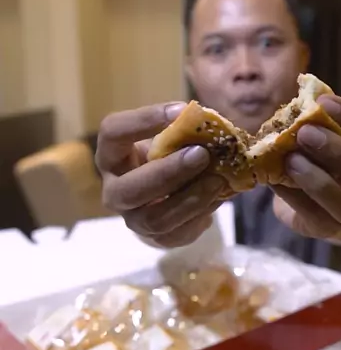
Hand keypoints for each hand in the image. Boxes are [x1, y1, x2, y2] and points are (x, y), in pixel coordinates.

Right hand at [95, 102, 225, 247]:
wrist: (167, 196)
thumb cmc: (168, 158)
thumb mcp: (171, 141)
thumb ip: (186, 133)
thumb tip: (216, 126)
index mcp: (113, 155)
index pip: (113, 132)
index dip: (144, 120)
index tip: (181, 110)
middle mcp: (115, 190)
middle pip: (130, 189)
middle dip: (168, 172)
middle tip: (201, 154)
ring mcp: (133, 219)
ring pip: (155, 218)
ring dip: (191, 198)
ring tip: (219, 180)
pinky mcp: (155, 239)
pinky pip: (177, 234)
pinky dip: (201, 215)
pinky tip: (218, 198)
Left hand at [271, 95, 340, 243]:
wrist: (325, 210)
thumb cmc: (329, 164)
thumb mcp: (330, 141)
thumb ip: (320, 124)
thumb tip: (296, 100)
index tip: (324, 103)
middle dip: (338, 151)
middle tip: (305, 133)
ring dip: (317, 181)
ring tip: (291, 160)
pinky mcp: (329, 230)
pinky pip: (315, 218)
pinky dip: (293, 198)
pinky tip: (275, 181)